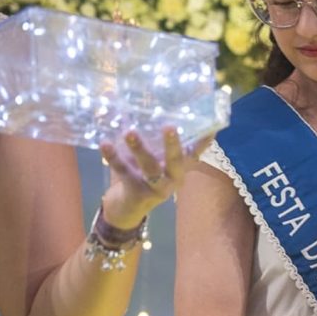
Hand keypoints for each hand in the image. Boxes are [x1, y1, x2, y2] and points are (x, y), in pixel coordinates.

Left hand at [99, 128, 213, 228]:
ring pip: (150, 168)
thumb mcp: (152, 159)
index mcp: (180, 169)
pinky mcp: (137, 192)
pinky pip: (125, 172)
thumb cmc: (143, 175)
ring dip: (140, 149)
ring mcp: (156, 187)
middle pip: (176, 161)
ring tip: (130, 132)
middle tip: (170, 127)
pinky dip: (114, 158)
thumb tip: (137, 107)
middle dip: (173, 144)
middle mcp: (173, 178)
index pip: (194, 152)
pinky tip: (105, 144)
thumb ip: (150, 139)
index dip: (204, 141)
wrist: (128, 208)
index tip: (211, 127)